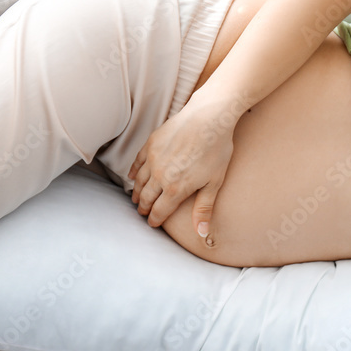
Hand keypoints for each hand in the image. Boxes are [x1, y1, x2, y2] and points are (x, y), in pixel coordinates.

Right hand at [127, 89, 241, 242]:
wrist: (209, 118)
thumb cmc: (216, 149)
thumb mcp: (214, 182)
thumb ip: (204, 208)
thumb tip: (202, 233)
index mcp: (175, 189)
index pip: (160, 211)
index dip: (155, 220)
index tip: (152, 224)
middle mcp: (160, 176)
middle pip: (147, 197)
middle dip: (144, 207)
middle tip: (142, 212)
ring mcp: (153, 159)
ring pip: (139, 181)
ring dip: (137, 192)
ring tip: (137, 198)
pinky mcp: (150, 144)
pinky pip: (137, 163)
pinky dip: (134, 173)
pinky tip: (134, 177)